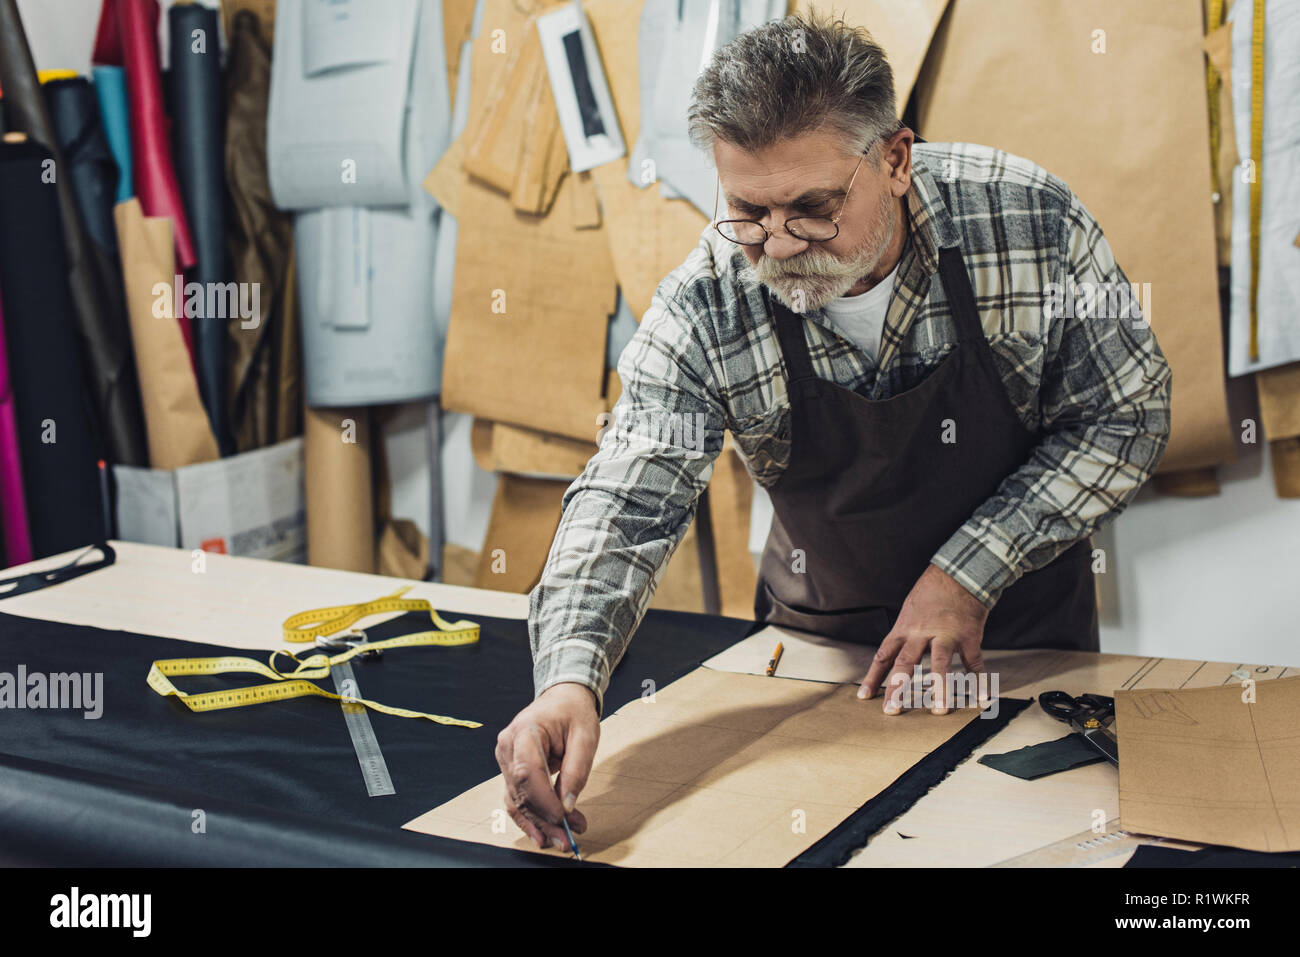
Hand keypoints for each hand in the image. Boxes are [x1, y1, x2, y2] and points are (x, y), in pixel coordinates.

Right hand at [495, 682, 599, 849]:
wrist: (562, 697)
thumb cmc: (574, 712)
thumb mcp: (586, 737)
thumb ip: (576, 771)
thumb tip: (567, 805)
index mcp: (525, 731)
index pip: (528, 772)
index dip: (544, 800)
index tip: (563, 818)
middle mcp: (508, 745)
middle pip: (521, 791)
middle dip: (544, 820)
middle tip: (566, 840)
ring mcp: (505, 757)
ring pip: (517, 799)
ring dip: (539, 823)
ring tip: (561, 839)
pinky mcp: (510, 768)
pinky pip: (516, 797)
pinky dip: (530, 816)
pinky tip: (543, 833)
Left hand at [858, 563, 988, 714]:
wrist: (959, 572)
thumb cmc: (931, 592)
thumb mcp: (909, 610)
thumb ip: (904, 634)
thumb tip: (893, 658)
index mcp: (904, 628)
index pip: (884, 656)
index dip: (873, 678)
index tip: (865, 697)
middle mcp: (921, 633)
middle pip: (906, 664)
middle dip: (898, 689)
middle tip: (892, 711)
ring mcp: (946, 635)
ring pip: (941, 664)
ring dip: (941, 689)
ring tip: (940, 710)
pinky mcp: (969, 636)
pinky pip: (974, 663)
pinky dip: (980, 681)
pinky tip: (983, 698)